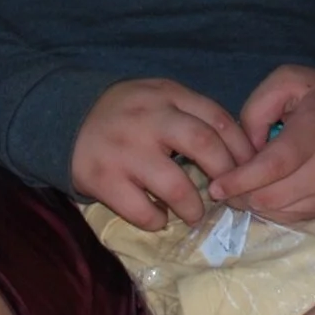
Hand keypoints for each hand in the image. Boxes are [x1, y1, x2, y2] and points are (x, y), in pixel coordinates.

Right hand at [70, 78, 255, 229]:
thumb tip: (239, 151)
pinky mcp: (102, 178)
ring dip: (193, 206)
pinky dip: (156, 219)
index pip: (218, 119)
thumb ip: (194, 114)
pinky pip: (140, 209)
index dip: (241, 148)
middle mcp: (148, 118)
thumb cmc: (127, 112)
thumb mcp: (160, 97)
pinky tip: (160, 218)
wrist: (63, 117)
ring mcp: (125, 149)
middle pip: (203, 145)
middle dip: (226, 175)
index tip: (251, 169)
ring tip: (196, 214)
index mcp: (168, 95)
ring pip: (174, 184)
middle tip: (230, 195)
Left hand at [204, 66, 314, 221]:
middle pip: (272, 196)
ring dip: (258, 204)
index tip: (216, 186)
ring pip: (281, 213)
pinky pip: (297, 219)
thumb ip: (257, 110)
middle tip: (229, 184)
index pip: (274, 165)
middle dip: (243, 194)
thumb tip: (244, 153)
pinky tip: (274, 191)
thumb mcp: (288, 81)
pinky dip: (278, 209)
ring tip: (251, 186)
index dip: (240, 180)